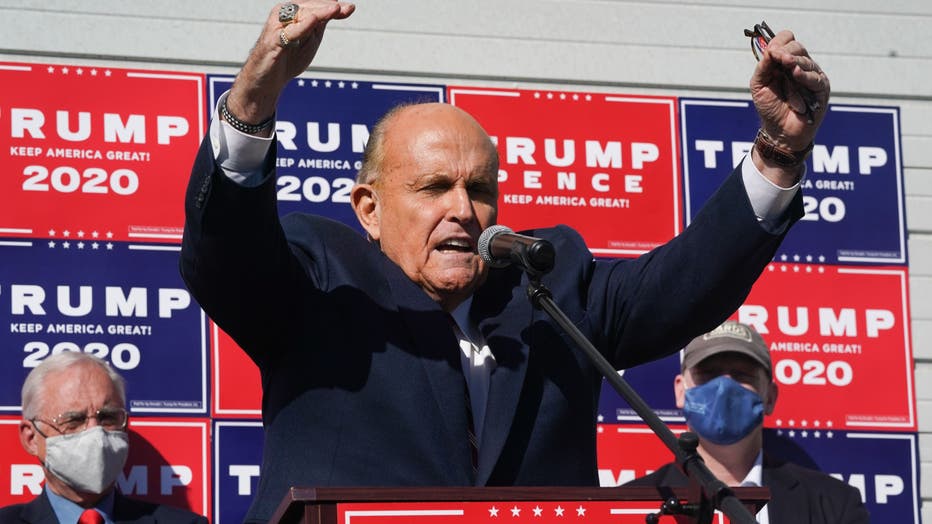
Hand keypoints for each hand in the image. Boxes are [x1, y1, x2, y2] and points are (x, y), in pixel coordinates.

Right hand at [226, 1, 355, 130]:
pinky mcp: (273, 40)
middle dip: (328, 8)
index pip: (315, 5)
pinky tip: (313, 20)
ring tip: (335, 9)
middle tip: (343, 9)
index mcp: (292, 12)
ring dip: (319, 12)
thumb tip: (342, 8)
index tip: (350, 9)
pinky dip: (302, 26)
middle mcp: (283, 14)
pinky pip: (290, 32)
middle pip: (310, 7)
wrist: (267, 80)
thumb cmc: (288, 58)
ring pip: (301, 15)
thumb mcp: (311, 39)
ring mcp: (277, 26)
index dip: (333, 7)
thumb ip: (322, 24)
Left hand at [749, 30, 829, 182]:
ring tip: (785, 63)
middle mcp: (801, 66)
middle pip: (797, 47)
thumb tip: (770, 49)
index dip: (778, 43)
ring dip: (793, 61)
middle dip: (785, 50)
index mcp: (786, 62)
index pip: (787, 40)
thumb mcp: (759, 85)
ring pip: (805, 60)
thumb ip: (763, 66)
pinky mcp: (821, 88)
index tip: (769, 52)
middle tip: (776, 56)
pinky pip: (814, 78)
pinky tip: (795, 73)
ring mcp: (812, 76)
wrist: (780, 132)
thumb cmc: (770, 108)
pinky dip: (804, 75)